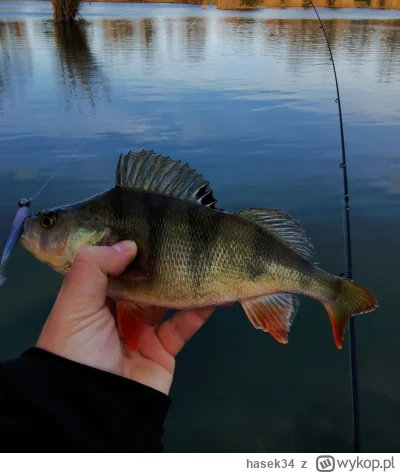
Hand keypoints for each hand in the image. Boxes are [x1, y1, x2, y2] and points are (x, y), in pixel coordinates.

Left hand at [37, 241, 214, 394]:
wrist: (93, 409)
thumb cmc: (78, 348)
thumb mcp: (74, 303)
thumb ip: (95, 266)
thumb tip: (129, 244)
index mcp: (91, 300)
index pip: (111, 266)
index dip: (127, 247)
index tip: (148, 224)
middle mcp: (116, 313)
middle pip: (141, 281)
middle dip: (159, 262)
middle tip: (180, 237)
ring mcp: (141, 332)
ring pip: (166, 300)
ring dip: (183, 282)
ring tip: (203, 259)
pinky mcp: (162, 351)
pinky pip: (183, 325)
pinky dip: (200, 310)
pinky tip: (215, 292)